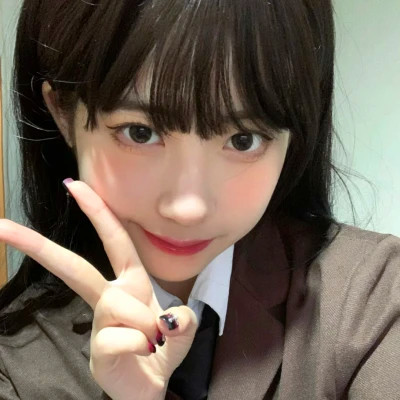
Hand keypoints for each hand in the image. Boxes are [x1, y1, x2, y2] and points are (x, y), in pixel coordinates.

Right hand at [0, 180, 197, 399]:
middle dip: (40, 246)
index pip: (115, 241)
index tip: (75, 185)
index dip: (98, 212)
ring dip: (143, 321)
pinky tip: (142, 353)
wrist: (149, 389)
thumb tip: (168, 320)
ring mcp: (99, 323)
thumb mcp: (184, 328)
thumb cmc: (163, 350)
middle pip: (74, 267)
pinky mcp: (97, 351)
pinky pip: (120, 338)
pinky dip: (140, 344)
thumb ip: (186, 319)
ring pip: (115, 304)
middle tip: (3, 226)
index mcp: (131, 283)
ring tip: (153, 340)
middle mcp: (111, 297)